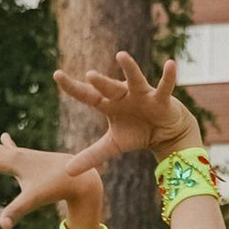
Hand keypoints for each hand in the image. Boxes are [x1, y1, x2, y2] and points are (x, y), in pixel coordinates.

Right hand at [0, 123, 108, 228]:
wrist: (82, 177)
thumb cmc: (57, 188)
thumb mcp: (34, 200)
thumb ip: (16, 211)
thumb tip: (2, 225)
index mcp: (10, 162)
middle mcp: (13, 155)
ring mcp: (21, 156)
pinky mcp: (30, 160)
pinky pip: (11, 149)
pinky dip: (4, 143)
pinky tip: (3, 135)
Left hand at [53, 50, 196, 158]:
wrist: (166, 133)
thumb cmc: (137, 132)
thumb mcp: (112, 146)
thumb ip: (91, 156)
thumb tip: (66, 172)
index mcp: (109, 104)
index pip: (87, 95)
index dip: (73, 87)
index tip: (57, 75)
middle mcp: (123, 95)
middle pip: (109, 87)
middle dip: (100, 82)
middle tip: (89, 75)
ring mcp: (142, 95)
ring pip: (135, 79)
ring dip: (129, 68)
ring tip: (121, 56)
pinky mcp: (161, 99)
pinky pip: (165, 87)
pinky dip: (169, 77)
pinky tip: (171, 63)